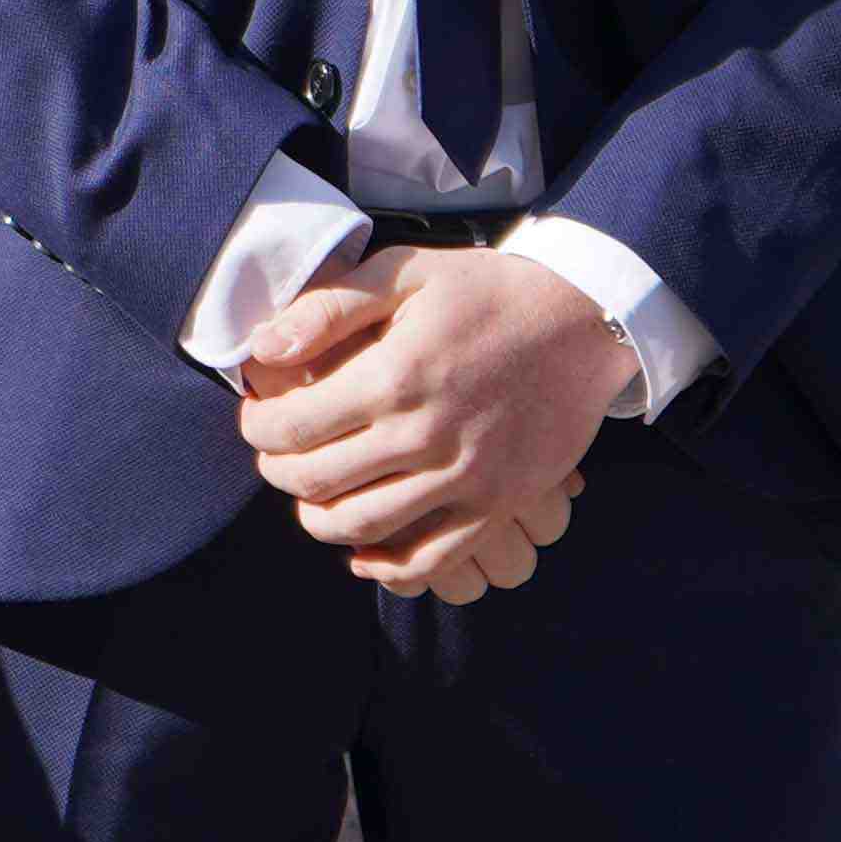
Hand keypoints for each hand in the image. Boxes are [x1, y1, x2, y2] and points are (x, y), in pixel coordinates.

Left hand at [233, 247, 639, 593]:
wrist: (583, 320)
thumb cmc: (484, 292)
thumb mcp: (404, 272)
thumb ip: (328, 307)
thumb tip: (262, 348)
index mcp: (395, 376)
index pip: (292, 425)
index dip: (257, 426)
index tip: (257, 416)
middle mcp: (426, 435)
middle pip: (316, 481)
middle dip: (277, 470)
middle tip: (274, 454)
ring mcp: (467, 478)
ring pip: (362, 528)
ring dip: (316, 519)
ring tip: (309, 494)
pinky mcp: (500, 504)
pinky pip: (432, 560)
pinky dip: (386, 568)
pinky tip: (360, 552)